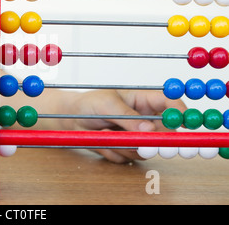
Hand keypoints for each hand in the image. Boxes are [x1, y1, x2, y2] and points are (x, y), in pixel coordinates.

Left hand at [67, 89, 187, 162]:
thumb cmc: (89, 104)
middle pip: (168, 133)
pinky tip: (101, 138)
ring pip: (148, 149)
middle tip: (157, 146)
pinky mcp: (128, 150)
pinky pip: (129, 157)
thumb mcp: (107, 104)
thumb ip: (128, 117)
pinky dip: (114, 150)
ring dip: (127, 144)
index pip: (170, 104)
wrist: (70, 120)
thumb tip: (149, 129)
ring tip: (105, 131)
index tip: (186, 123)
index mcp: (144, 100)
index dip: (181, 113)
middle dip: (164, 141)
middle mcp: (145, 120)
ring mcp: (138, 137)